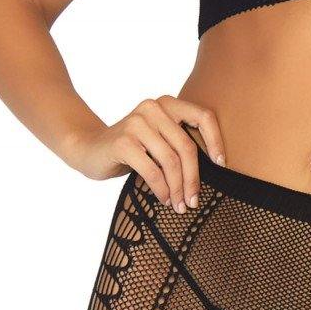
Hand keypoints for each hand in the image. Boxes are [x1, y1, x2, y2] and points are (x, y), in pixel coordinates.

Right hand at [67, 95, 225, 211]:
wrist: (89, 148)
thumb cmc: (131, 148)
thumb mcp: (159, 139)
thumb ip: (180, 142)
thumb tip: (215, 169)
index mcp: (167, 104)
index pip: (204, 116)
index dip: (216, 141)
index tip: (222, 165)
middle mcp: (153, 108)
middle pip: (187, 146)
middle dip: (193, 178)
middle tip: (194, 201)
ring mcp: (137, 123)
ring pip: (170, 161)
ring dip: (177, 188)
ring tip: (179, 205)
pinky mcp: (123, 142)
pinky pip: (152, 171)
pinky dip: (161, 189)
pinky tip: (164, 199)